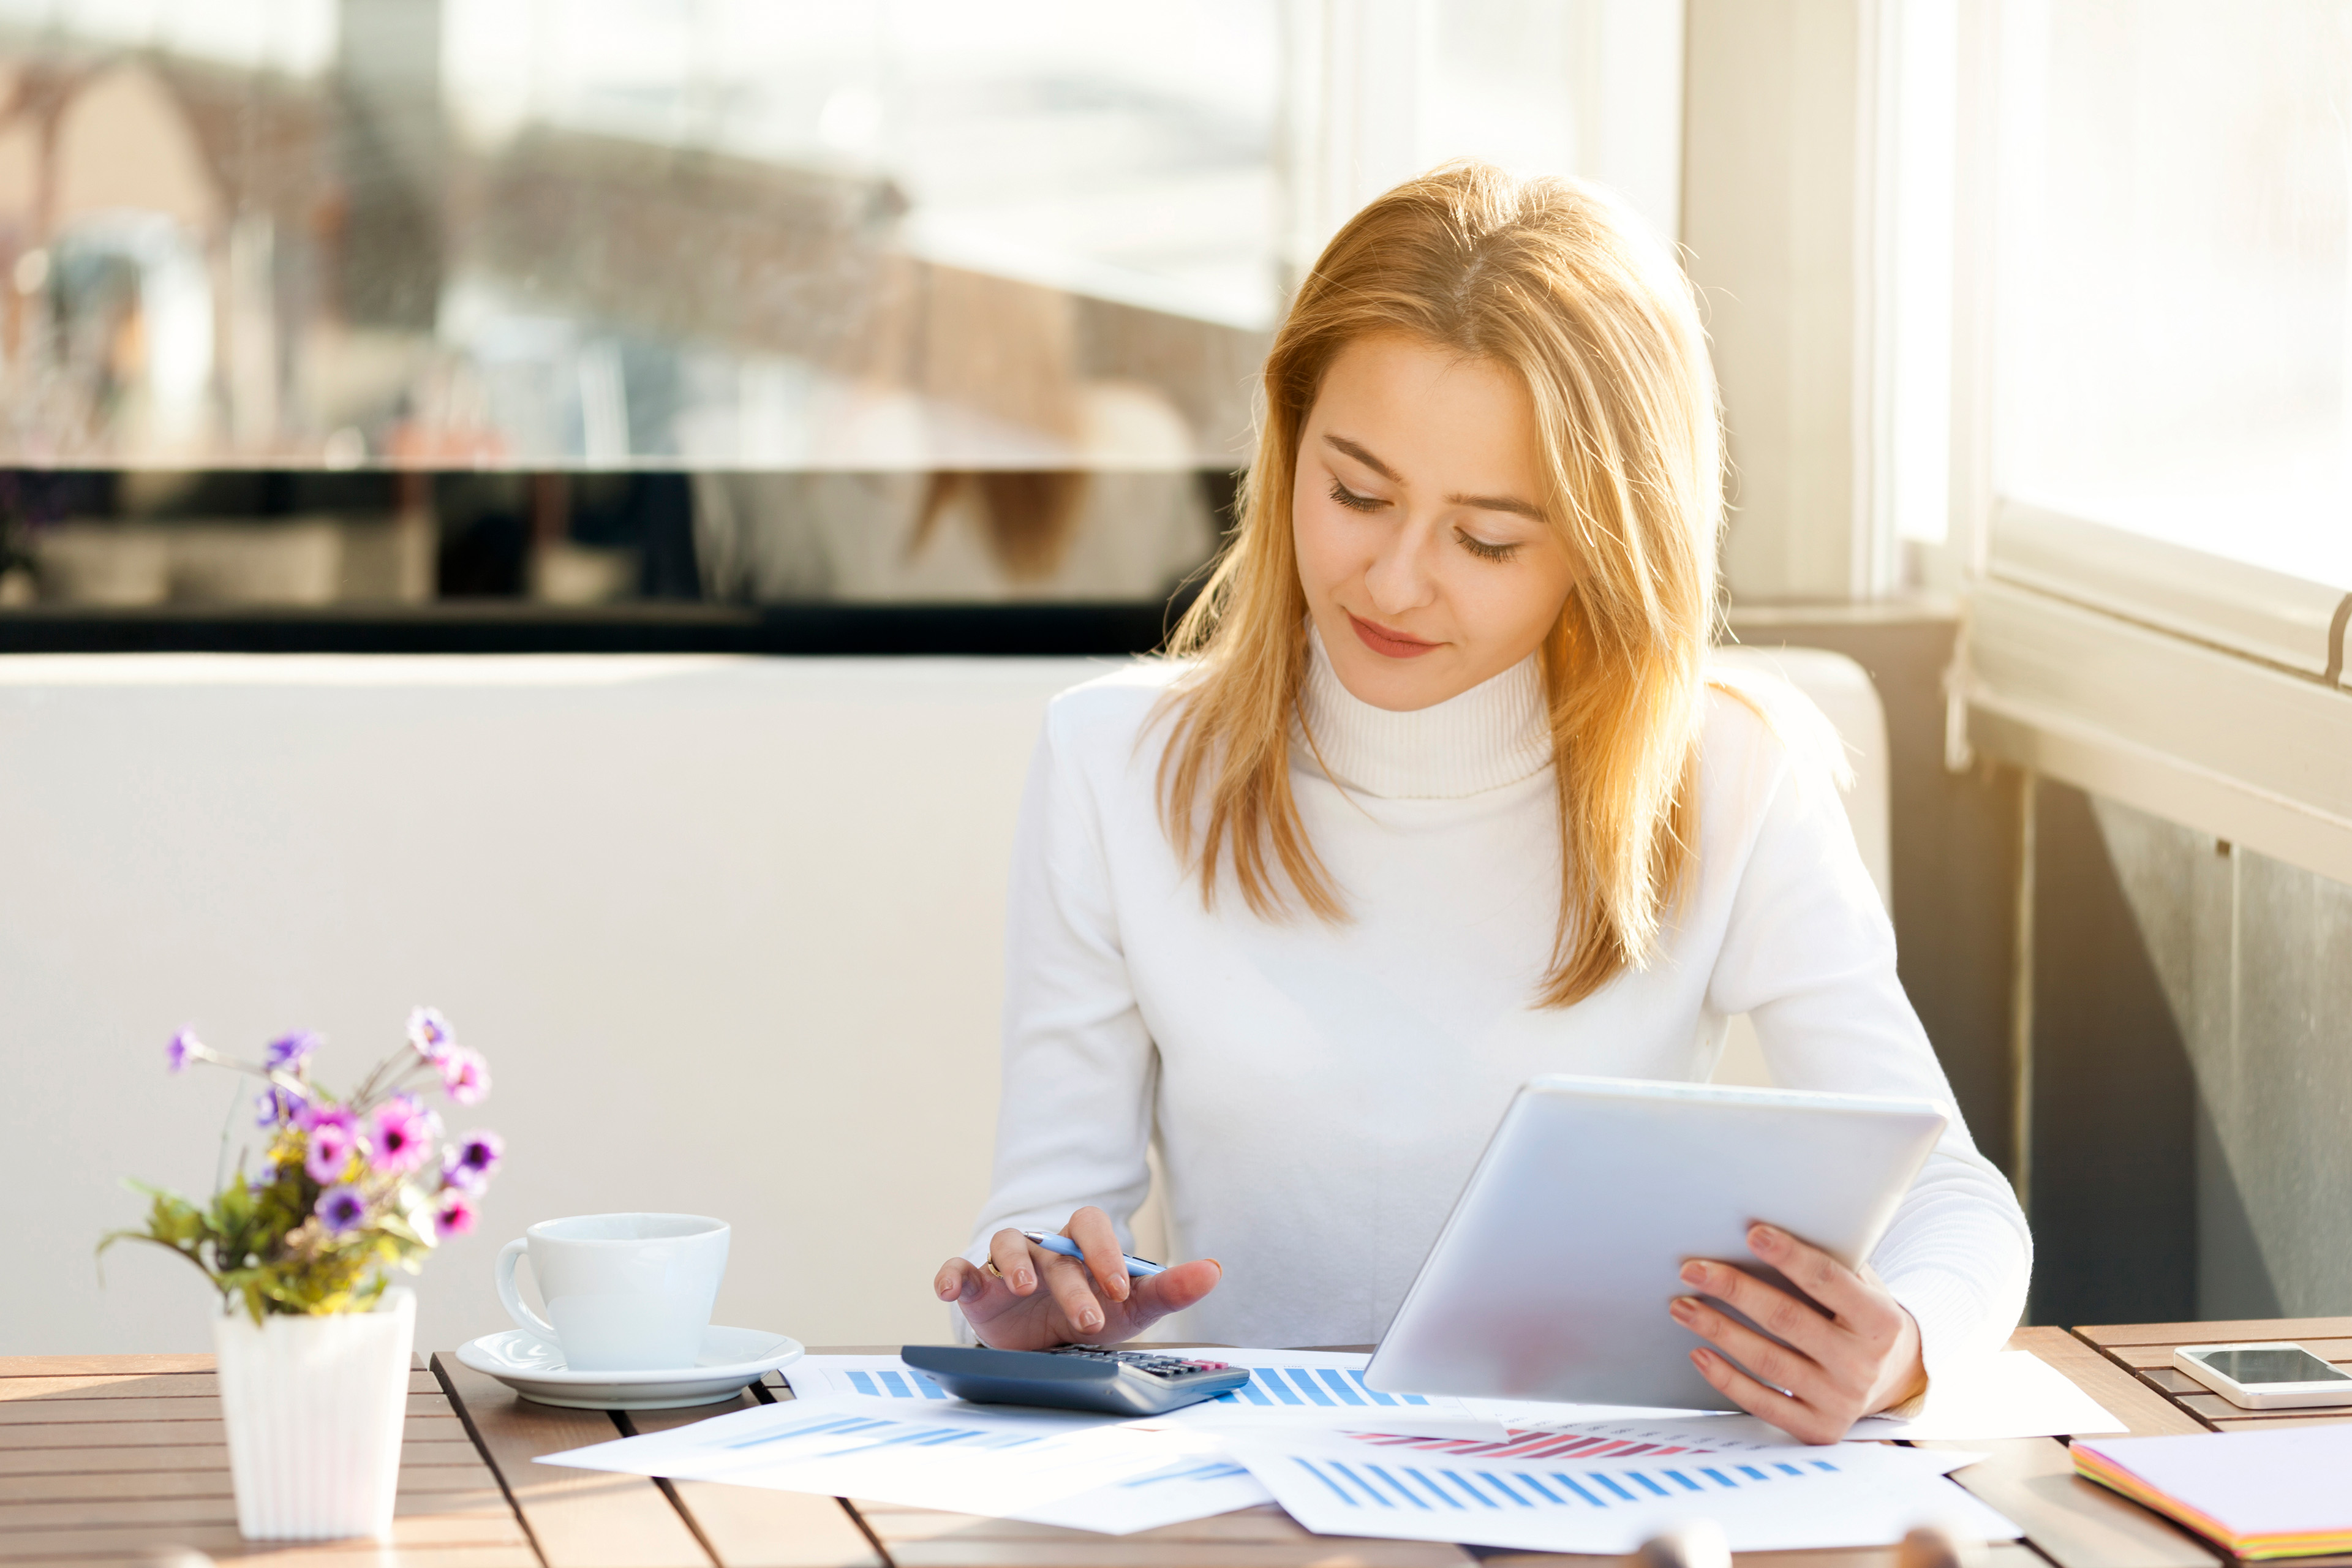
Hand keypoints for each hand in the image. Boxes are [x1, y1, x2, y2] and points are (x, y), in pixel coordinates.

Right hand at [932, 1206, 1223, 1350]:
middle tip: (1090, 1319)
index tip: (1120, 1289)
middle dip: (1072, 1283)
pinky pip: (959, 1269)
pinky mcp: (977, 1286)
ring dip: (1014, 1263)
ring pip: (1007, 1245)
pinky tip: (948, 1288)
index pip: (1091, 1226)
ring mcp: (1007, 1262)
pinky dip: (951, 1274)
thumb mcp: (1133, 1306)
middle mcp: (1044, 1245)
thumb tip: (1215, 1270)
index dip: (1105, 1253)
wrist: (1044, 1343)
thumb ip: (1171, 1288)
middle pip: (1055, 1249)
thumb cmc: (1093, 1309)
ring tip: (1022, 1288)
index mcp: (1081, 1243)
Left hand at [1669, 1222, 1926, 1443]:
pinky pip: (1764, 1403)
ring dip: (1718, 1331)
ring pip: (1768, 1362)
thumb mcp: (1863, 1289)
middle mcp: (1862, 1364)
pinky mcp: (1819, 1429)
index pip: (1828, 1281)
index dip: (1789, 1256)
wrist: (1894, 1379)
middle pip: (1787, 1320)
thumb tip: (1764, 1234)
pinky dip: (1727, 1379)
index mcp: (1879, 1321)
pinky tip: (1700, 1354)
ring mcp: (1841, 1401)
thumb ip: (1829, 1265)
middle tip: (1692, 1270)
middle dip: (1734, 1290)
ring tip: (1683, 1307)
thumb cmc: (1860, 1317)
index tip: (1752, 1233)